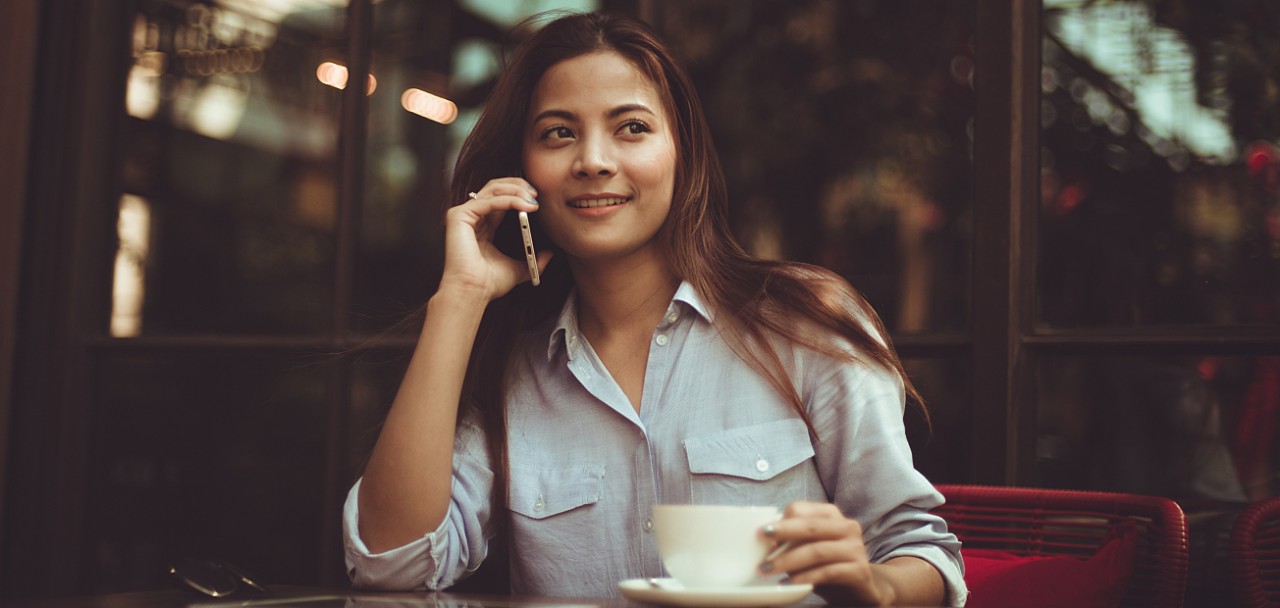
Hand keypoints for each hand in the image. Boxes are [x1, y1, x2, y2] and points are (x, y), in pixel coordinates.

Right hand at [440, 178, 550, 300]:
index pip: (501, 198)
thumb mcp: (519, 268)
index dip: (519, 193)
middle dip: (518, 186)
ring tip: (533, 200)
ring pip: (492, 189)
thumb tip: (550, 254)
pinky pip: (488, 201)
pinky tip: (524, 206)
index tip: (538, 198)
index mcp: (483, 225)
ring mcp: (463, 215)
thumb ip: (533, 260)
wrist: (473, 292)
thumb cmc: (489, 283)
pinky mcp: (459, 216)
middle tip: (536, 193)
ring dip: (516, 191)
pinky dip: (508, 200)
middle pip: (495, 187)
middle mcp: (472, 216)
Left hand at [757, 501, 941, 606]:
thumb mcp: (809, 548)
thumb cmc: (829, 564)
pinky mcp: (859, 570)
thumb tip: (763, 542)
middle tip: (760, 543)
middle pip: (809, 526)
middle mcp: (847, 527)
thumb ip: (792, 541)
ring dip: (788, 561)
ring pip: (816, 551)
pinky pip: (827, 572)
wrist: (863, 588)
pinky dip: (805, 578)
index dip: (780, 521)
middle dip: (782, 534)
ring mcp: (855, 548)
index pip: (801, 509)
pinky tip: (789, 584)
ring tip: (767, 570)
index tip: (760, 534)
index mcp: (831, 515)